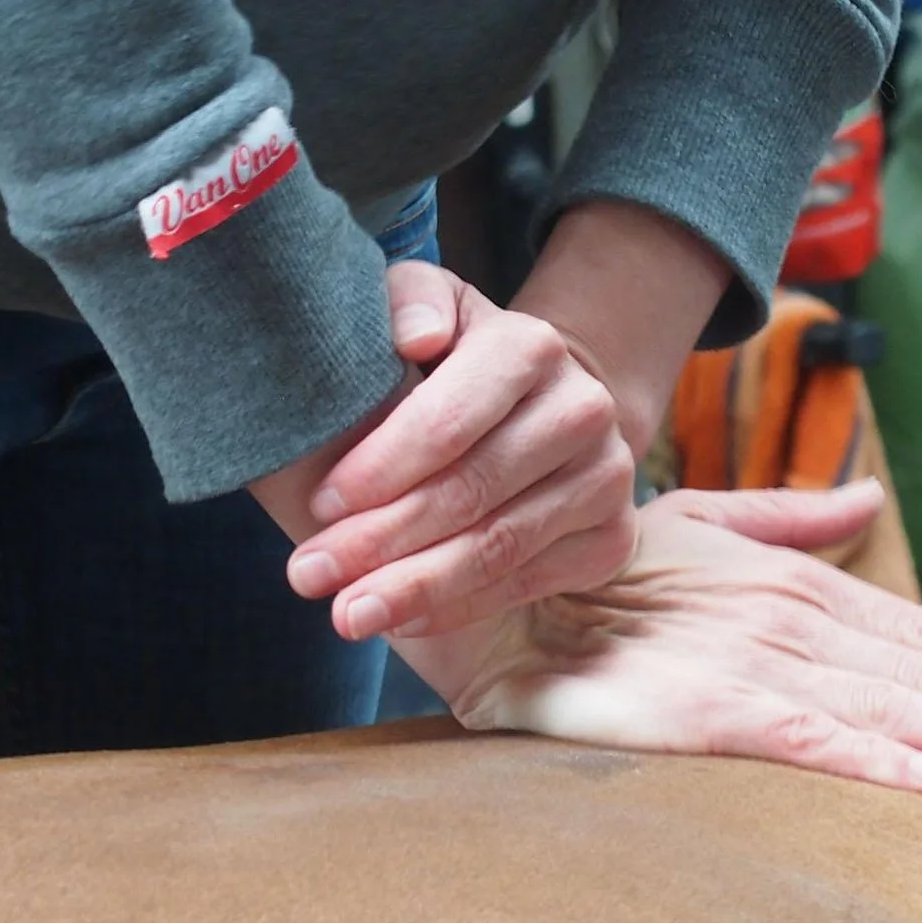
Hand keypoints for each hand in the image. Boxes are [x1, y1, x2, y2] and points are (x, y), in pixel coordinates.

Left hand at [279, 263, 639, 640]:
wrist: (539, 407)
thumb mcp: (424, 307)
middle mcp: (584, 410)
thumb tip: (419, 337)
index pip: (446, 422)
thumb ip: (409, 301)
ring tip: (348, 616)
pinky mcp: (613, 537)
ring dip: (414, 588)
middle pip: (470, 492)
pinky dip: (460, 607)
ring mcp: (607, 477)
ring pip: (498, 547)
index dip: (379, 469)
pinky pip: (527, 584)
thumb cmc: (452, 361)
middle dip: (380, 540)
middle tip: (309, 576)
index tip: (318, 507)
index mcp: (530, 346)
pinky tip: (403, 621)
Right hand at [396, 482, 921, 792]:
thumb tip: (864, 502)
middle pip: (917, 668)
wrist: (481, 580)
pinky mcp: (695, 709)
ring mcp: (743, 660)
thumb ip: (786, 519)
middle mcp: (782, 616)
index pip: (910, 629)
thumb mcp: (695, 523)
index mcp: (786, 582)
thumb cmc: (584, 557)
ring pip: (882, 701)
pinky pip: (797, 738)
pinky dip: (864, 757)